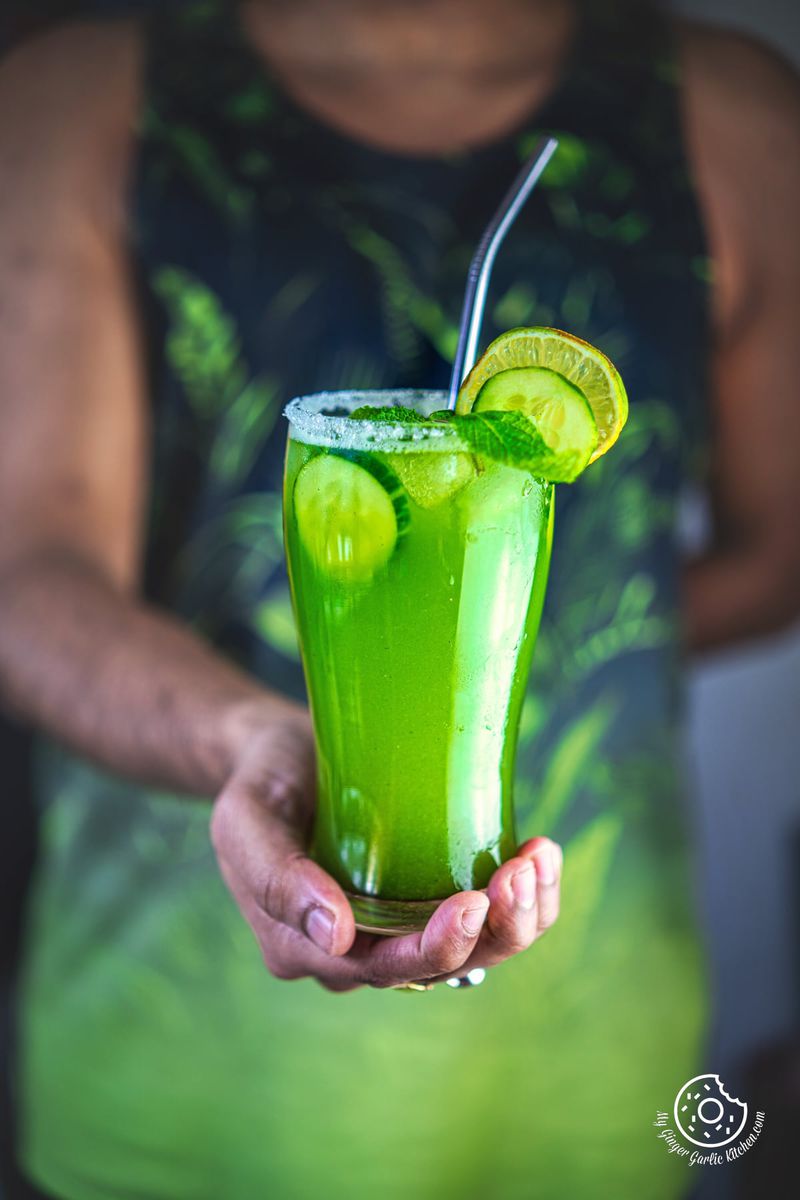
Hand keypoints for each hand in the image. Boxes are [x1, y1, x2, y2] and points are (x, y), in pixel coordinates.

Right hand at [210, 711, 562, 991]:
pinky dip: (524, 897)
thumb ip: (276, 875)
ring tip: (536, 860)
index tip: (473, 900)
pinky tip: (538, 852)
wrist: (282, 750)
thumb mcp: (244, 818)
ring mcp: (398, 926)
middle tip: (517, 873)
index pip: (381, 969)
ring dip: (518, 917)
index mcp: (303, 947)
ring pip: (474, 952)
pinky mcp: (431, 896)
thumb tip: (337, 933)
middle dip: (490, 931)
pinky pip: (488, 920)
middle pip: (438, 968)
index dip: (436, 946)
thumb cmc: (261, 781)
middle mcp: (356, 952)